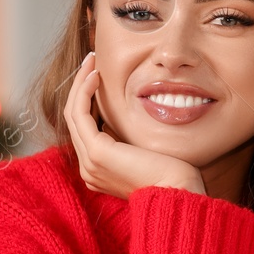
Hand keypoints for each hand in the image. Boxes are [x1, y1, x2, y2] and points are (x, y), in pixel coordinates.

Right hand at [65, 51, 205, 198]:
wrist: (180, 194)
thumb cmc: (174, 176)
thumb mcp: (146, 152)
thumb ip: (130, 139)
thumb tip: (125, 118)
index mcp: (99, 170)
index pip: (85, 128)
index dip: (88, 98)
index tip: (98, 75)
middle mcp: (89, 168)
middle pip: (74, 118)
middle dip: (81, 85)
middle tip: (92, 60)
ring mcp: (89, 162)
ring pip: (73, 113)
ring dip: (80, 83)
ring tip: (92, 60)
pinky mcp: (96, 153)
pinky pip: (80, 114)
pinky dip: (84, 91)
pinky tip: (96, 75)